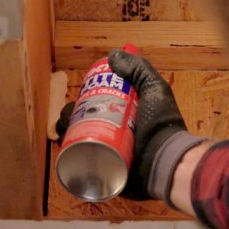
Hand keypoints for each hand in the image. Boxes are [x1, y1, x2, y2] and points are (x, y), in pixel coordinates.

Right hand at [56, 50, 200, 202]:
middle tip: (67, 117)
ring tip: (63, 131)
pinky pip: (82, 165)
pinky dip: (69, 157)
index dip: (83, 101)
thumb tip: (112, 55)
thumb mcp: (154, 90)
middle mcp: (115, 135)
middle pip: (83, 123)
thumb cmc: (161, 125)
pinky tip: (63, 148)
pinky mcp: (105, 173)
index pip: (97, 106)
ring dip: (66, 134)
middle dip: (70, 118)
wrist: (165, 161)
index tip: (76, 99)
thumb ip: (138, 69)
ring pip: (78, 142)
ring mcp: (109, 155)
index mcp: (125, 117)